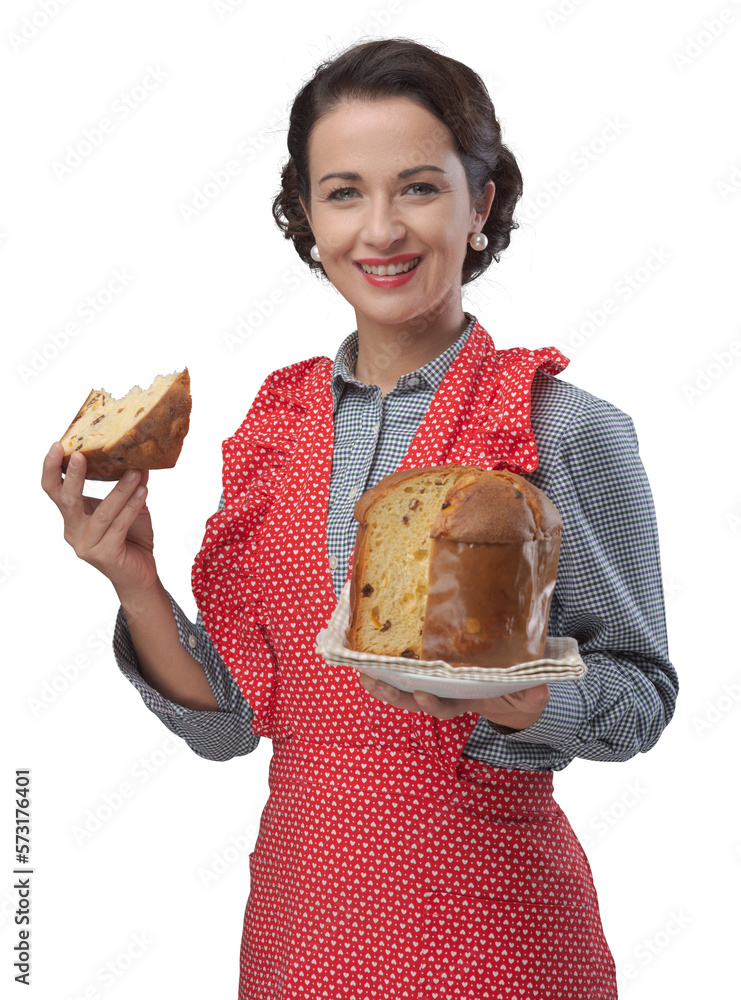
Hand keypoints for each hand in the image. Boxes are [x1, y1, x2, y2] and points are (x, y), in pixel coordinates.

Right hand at [41, 442, 157, 598]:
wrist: (140, 575)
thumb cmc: (131, 539)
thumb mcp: (129, 506)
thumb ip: (131, 486)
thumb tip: (140, 459)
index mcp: (73, 517)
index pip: (54, 490)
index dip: (52, 468)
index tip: (58, 446)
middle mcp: (73, 531)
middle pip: (66, 500)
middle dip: (74, 476)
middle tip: (82, 455)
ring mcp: (86, 545)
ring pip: (101, 512)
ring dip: (120, 490)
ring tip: (135, 473)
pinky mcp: (104, 555)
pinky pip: (118, 525)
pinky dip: (131, 507)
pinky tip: (143, 492)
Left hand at [357, 674, 549, 730]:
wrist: (507, 687)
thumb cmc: (516, 690)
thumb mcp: (528, 694)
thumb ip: (532, 694)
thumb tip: (540, 692)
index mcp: (465, 701)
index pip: (446, 707)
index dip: (433, 704)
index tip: (423, 695)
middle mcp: (444, 694)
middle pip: (414, 700)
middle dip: (394, 694)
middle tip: (376, 684)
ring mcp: (434, 683)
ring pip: (403, 687)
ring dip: (381, 682)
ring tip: (361, 674)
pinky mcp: (428, 668)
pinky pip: (403, 671)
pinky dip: (385, 666)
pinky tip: (368, 656)